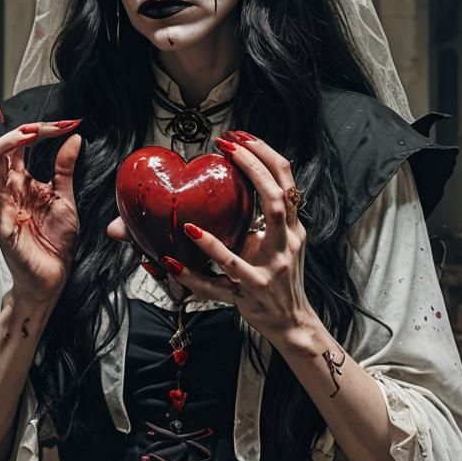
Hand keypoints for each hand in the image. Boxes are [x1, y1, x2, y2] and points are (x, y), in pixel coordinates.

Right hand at [0, 120, 81, 305]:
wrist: (53, 276)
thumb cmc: (54, 240)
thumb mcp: (65, 198)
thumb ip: (64, 168)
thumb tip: (73, 137)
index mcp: (21, 181)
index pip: (22, 145)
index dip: (40, 130)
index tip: (65, 124)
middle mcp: (7, 188)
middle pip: (3, 150)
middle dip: (23, 132)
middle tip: (45, 127)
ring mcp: (0, 205)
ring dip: (6, 146)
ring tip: (27, 133)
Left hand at [152, 131, 316, 346]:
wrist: (292, 323)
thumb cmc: (277, 278)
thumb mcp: (275, 245)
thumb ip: (255, 220)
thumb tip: (220, 193)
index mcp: (291, 227)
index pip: (286, 180)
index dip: (265, 153)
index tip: (239, 137)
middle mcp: (286, 244)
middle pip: (277, 198)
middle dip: (253, 166)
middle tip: (226, 146)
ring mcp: (270, 270)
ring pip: (253, 238)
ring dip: (216, 230)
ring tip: (189, 213)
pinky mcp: (250, 292)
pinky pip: (219, 277)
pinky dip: (192, 269)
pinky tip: (168, 258)